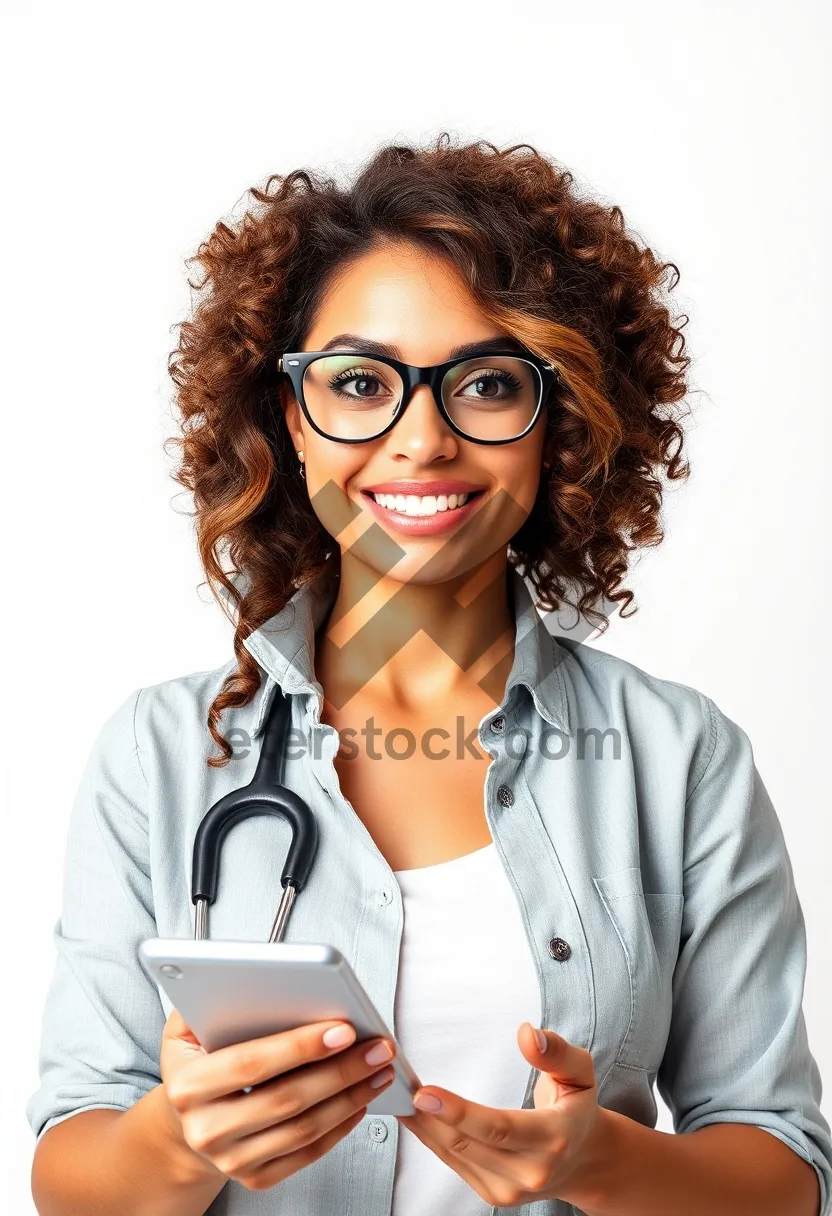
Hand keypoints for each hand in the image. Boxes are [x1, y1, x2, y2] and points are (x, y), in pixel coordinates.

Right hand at [159, 1009, 395, 1191]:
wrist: (185, 1124)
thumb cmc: (197, 1063)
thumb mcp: (187, 1027)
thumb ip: (212, 999)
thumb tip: (259, 976)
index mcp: (188, 1085)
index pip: (252, 1063)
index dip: (300, 1046)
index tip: (344, 1029)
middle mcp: (205, 1130)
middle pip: (286, 1099)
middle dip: (340, 1070)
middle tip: (377, 1047)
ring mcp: (230, 1160)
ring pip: (303, 1130)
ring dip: (350, 1098)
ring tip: (378, 1069)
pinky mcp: (255, 1178)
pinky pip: (307, 1154)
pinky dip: (340, 1127)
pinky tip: (360, 1100)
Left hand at [396, 1022, 603, 1208]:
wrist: (583, 1160)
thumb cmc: (576, 1109)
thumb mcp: (580, 1073)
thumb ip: (556, 1052)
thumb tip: (527, 1034)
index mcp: (553, 1139)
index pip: (498, 1128)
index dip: (458, 1112)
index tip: (424, 1092)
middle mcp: (531, 1172)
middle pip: (467, 1144)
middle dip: (428, 1116)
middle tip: (398, 1085)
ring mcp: (510, 1190)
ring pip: (454, 1156)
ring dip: (423, 1126)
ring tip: (398, 1095)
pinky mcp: (493, 1195)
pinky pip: (455, 1164)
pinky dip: (431, 1139)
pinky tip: (417, 1116)